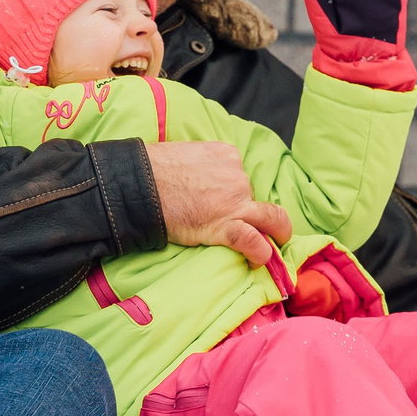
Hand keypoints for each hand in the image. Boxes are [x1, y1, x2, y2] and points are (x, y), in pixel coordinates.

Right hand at [146, 141, 293, 266]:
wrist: (139, 187)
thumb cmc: (153, 171)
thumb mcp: (185, 154)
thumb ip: (201, 164)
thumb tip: (197, 177)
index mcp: (227, 155)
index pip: (239, 174)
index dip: (234, 191)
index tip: (226, 201)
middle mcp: (237, 176)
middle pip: (253, 196)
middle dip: (257, 211)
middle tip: (264, 225)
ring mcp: (234, 201)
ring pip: (270, 218)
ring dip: (277, 231)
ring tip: (274, 243)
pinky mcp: (225, 225)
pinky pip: (253, 241)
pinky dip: (261, 252)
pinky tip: (259, 260)